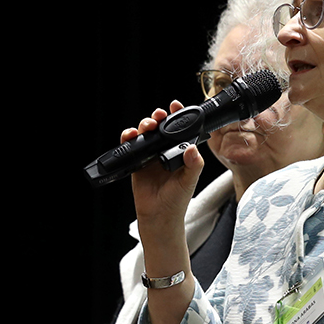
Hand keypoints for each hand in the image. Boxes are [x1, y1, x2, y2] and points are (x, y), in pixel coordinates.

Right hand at [127, 104, 202, 226]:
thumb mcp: (189, 181)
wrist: (159, 217)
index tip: (175, 105)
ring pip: (146, 134)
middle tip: (159, 116)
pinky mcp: (138, 163)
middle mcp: (165, 152)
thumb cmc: (176, 201)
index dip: (177, 116)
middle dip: (158, 118)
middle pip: (160, 128)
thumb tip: (191, 149)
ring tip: (147, 126)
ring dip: (144, 125)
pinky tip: (131, 136)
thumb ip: (193, 165)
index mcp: (180, 153)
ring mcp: (150, 156)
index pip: (179, 130)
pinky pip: (132, 146)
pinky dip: (129, 138)